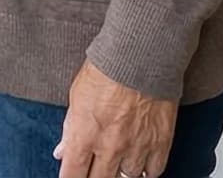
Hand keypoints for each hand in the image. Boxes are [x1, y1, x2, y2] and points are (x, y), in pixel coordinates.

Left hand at [54, 60, 173, 177]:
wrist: (141, 57)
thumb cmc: (107, 70)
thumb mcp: (76, 96)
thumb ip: (70, 129)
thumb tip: (62, 152)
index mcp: (85, 135)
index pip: (72, 175)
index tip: (71, 177)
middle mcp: (110, 147)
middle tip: (94, 170)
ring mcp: (137, 148)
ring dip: (120, 172)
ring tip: (117, 163)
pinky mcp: (160, 144)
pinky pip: (153, 171)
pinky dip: (145, 170)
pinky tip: (139, 163)